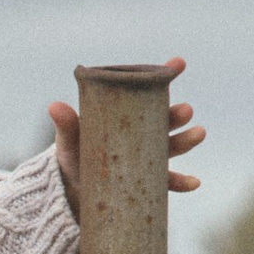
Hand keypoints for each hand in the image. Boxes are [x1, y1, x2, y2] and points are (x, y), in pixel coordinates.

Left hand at [46, 61, 206, 216]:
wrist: (72, 190)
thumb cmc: (74, 156)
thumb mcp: (70, 139)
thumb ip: (67, 124)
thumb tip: (54, 106)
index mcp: (128, 115)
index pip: (149, 92)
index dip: (166, 75)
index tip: (179, 63)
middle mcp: (143, 134)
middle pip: (166, 120)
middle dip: (177, 114)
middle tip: (185, 110)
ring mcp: (148, 158)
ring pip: (172, 147)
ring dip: (187, 140)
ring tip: (198, 133)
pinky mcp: (148, 183)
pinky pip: (168, 183)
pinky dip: (182, 182)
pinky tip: (194, 182)